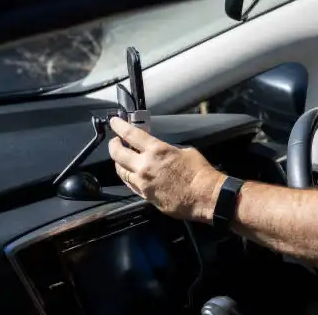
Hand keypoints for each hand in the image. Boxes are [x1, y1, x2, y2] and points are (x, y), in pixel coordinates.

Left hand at [108, 117, 225, 222]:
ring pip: (120, 170)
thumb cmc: (199, 173)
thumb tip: (160, 151)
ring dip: (118, 162)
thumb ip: (167, 150)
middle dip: (113, 145)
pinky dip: (126, 176)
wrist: (205, 196)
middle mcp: (145, 165)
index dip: (119, 126)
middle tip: (115, 141)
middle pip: (118, 153)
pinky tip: (128, 173)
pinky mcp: (145, 196)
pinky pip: (129, 184)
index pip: (130, 134)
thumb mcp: (185, 151)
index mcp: (157, 150)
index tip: (114, 122)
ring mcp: (143, 182)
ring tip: (121, 158)